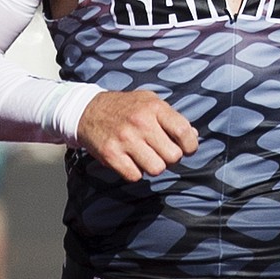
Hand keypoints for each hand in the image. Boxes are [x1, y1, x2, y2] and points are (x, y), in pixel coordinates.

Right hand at [76, 90, 198, 182]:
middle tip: (161, 152)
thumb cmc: (125, 107)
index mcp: (154, 107)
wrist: (87, 110)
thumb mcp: (150, 102)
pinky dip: (135, 172)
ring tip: (145, 156)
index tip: (185, 148)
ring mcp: (125, 140)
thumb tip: (193, 136)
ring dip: (153, 166)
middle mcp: (140, 123)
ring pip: (156, 169)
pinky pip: (135, 176)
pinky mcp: (111, 155)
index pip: (184, 132)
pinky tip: (130, 160)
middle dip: (170, 158)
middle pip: (173, 156)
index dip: (190, 146)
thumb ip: (172, 118)